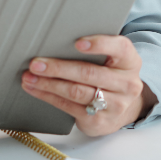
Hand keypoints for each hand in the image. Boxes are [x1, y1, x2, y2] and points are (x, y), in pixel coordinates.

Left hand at [20, 35, 157, 136]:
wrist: (124, 108)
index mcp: (130, 61)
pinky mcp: (99, 121)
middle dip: (59, 68)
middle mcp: (126, 84)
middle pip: (89, 73)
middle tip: (37, 63)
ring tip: (30, 77)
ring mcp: (114, 105)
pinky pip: (69, 107)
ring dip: (49, 84)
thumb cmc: (112, 75)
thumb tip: (59, 38)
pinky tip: (37, 89)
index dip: (99, 44)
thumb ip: (97, 49)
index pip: (120, 48)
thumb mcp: (114, 59)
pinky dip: (49, 97)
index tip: (77, 42)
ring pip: (76, 92)